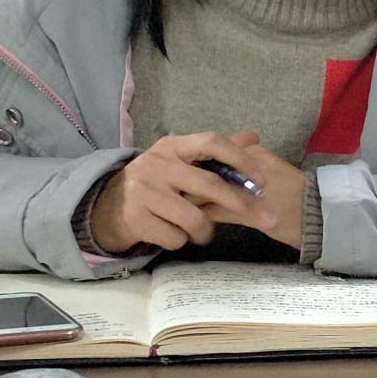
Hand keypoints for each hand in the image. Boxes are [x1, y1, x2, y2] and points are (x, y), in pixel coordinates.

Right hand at [88, 131, 305, 255]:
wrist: (109, 205)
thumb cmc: (157, 183)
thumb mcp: (182, 161)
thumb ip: (217, 152)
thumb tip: (253, 137)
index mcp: (173, 146)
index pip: (211, 142)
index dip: (240, 159)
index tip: (262, 180)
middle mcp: (157, 164)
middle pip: (209, 184)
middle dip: (242, 203)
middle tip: (266, 218)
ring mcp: (144, 192)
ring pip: (194, 218)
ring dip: (205, 231)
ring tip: (201, 232)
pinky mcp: (136, 218)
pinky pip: (175, 238)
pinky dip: (181, 241)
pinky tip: (174, 233)